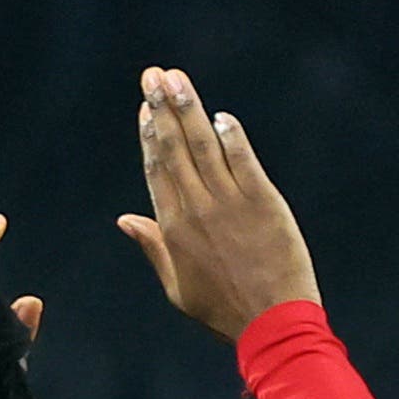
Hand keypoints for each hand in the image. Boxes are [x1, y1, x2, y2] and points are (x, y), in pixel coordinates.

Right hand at [119, 66, 318, 341]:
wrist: (273, 324)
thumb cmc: (224, 312)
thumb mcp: (178, 288)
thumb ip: (153, 248)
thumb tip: (125, 219)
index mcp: (173, 229)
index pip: (156, 170)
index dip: (148, 135)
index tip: (144, 108)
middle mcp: (197, 209)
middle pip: (174, 148)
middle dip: (161, 107)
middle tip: (154, 74)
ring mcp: (230, 202)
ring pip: (203, 145)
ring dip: (188, 108)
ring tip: (176, 78)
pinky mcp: (262, 200)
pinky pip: (243, 158)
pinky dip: (231, 134)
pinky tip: (221, 115)